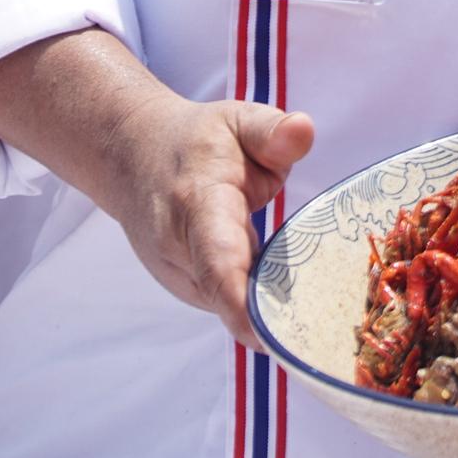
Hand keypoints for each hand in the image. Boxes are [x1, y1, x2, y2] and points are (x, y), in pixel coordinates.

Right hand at [105, 90, 314, 347]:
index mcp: (198, 201)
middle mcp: (180, 248)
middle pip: (231, 295)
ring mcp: (179, 275)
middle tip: (324, 333)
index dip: (239, 301)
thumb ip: (272, 130)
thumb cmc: (197, 140)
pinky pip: (231, 305)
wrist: (134, 157)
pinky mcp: (188, 288)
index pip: (217, 257)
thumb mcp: (237, 120)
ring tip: (315, 313)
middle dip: (276, 316)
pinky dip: (260, 306)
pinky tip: (289, 297)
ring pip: (233, 306)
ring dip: (271, 311)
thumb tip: (305, 130)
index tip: (267, 337)